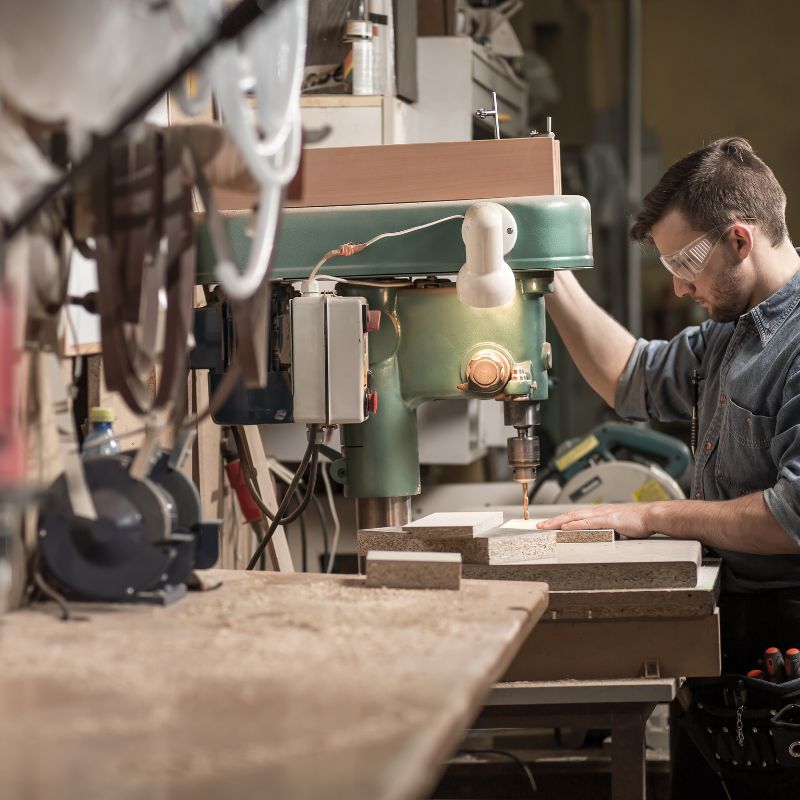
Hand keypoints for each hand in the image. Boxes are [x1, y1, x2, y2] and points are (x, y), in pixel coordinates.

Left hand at [536, 503, 656, 538]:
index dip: (560, 520)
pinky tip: (564, 528)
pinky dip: (574, 525)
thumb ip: (606, 531)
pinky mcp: (608, 520)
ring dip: (559, 522)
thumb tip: (597, 537)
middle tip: (539, 525)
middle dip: (553, 520)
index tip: (548, 524)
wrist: (651, 516)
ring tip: (546, 526)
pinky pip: (587, 523)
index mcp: (598, 513)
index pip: (575, 516)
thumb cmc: (637, 522)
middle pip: (570, 515)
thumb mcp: (617, 527)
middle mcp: (597, 511)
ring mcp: (601, 515)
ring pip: (575, 517)